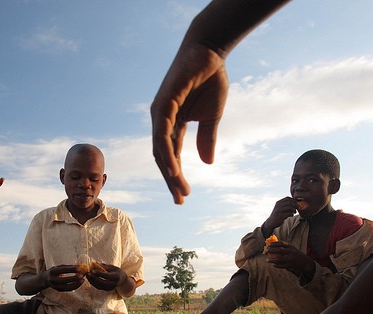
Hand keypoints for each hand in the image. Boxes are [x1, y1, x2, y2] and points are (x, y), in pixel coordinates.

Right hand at [43, 265, 85, 291]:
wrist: (45, 279)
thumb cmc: (55, 271)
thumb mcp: (59, 267)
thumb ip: (69, 267)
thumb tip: (80, 266)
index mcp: (53, 271)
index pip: (63, 270)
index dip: (72, 269)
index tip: (80, 268)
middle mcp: (53, 279)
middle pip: (64, 280)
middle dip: (74, 278)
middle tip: (82, 275)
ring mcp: (55, 286)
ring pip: (67, 287)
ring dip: (76, 284)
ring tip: (83, 280)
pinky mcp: (58, 290)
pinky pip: (68, 289)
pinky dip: (75, 286)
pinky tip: (79, 283)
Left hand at [86, 263, 123, 291]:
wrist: (122, 280)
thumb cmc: (116, 271)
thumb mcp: (112, 267)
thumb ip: (104, 266)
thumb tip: (95, 263)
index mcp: (116, 277)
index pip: (107, 276)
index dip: (99, 273)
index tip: (92, 270)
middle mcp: (114, 284)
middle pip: (103, 282)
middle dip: (94, 278)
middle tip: (88, 273)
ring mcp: (110, 288)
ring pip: (99, 286)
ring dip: (92, 281)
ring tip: (87, 275)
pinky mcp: (106, 290)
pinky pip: (98, 287)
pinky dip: (93, 283)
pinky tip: (89, 278)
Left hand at [151, 44, 227, 204]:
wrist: (210, 53)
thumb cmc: (210, 80)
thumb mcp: (212, 116)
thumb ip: (207, 139)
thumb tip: (208, 163)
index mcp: (172, 124)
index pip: (172, 156)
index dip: (177, 176)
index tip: (184, 196)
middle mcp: (162, 121)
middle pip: (163, 157)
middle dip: (171, 180)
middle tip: (180, 200)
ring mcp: (160, 113)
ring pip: (160, 150)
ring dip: (169, 172)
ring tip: (179, 191)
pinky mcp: (163, 105)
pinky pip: (162, 136)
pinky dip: (167, 154)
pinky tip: (174, 170)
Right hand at [262, 197, 296, 234]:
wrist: (271, 222)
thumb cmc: (278, 214)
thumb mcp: (280, 208)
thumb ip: (286, 204)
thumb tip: (296, 202)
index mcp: (278, 202)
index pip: (287, 198)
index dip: (293, 200)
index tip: (296, 204)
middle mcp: (278, 205)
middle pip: (290, 202)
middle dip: (295, 205)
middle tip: (297, 208)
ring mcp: (278, 210)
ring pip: (290, 207)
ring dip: (294, 210)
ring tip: (294, 212)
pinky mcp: (280, 216)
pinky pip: (289, 213)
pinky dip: (292, 214)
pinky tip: (291, 215)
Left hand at [264, 241, 312, 276]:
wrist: (306, 262)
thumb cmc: (296, 254)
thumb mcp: (292, 249)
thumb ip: (284, 247)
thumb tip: (273, 246)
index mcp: (291, 247)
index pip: (282, 243)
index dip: (274, 244)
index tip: (268, 244)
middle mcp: (292, 252)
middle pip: (280, 250)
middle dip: (272, 250)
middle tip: (266, 251)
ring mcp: (292, 259)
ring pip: (280, 259)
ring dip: (273, 260)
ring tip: (267, 260)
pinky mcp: (291, 265)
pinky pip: (283, 266)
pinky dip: (278, 266)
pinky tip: (274, 265)